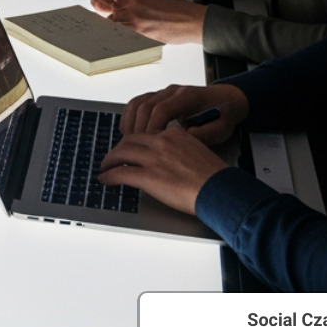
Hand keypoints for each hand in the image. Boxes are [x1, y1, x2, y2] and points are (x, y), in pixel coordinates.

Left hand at [96, 126, 229, 215]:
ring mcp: (153, 159)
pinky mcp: (148, 176)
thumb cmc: (215, 179)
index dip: (134, 142)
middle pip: (129, 141)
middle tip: (112, 157)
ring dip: (109, 161)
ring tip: (105, 167)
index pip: (146, 134)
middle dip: (118, 149)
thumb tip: (169, 160)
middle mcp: (161, 142)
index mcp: (174, 135)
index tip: (129, 149)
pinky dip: (109, 175)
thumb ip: (180, 150)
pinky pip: (120, 173)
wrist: (221, 191)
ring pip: (121, 153)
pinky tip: (105, 179)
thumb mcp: (197, 153)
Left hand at [106, 0, 206, 44]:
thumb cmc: (179, 10)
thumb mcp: (155, 0)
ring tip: (125, 31)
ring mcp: (137, 22)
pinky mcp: (144, 34)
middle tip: (118, 24)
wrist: (193, 20)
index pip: (116, 4)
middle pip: (114, 15)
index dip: (115, 10)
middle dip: (116, 19)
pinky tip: (132, 36)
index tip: (116, 14)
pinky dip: (128, 35)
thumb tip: (130, 13)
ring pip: (119, 26)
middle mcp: (134, 8)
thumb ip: (140, 5)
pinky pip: (129, 35)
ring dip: (121, 28)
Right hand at [117, 82, 248, 139]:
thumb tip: (185, 141)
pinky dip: (129, 116)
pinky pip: (137, 102)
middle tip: (134, 148)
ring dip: (130, 122)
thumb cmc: (224, 115)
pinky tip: (128, 130)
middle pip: (145, 106)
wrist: (227, 101)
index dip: (152, 127)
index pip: (161, 109)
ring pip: (137, 103)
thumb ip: (203, 135)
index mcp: (188, 97)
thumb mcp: (220, 129)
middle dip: (137, 129)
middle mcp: (173, 92)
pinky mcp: (158, 97)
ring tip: (128, 142)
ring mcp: (164, 93)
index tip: (148, 144)